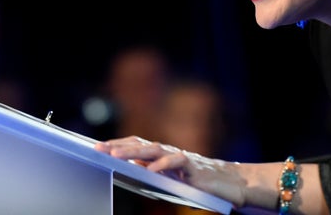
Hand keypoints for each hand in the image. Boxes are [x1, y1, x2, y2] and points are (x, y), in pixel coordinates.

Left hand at [94, 135, 248, 207]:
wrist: (232, 184)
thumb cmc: (201, 183)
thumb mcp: (173, 179)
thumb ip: (156, 173)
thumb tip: (135, 170)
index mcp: (163, 155)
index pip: (137, 145)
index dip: (118, 145)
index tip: (97, 147)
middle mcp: (170, 152)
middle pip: (141, 144)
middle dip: (118, 146)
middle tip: (98, 148)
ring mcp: (182, 157)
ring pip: (155, 150)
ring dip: (134, 151)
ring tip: (116, 156)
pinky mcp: (194, 167)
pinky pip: (177, 162)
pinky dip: (163, 165)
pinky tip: (149, 169)